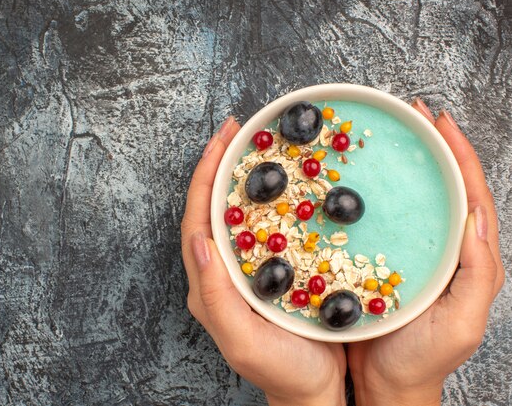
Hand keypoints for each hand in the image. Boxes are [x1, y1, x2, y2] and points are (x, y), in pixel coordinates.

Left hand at [181, 117, 346, 405]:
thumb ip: (214, 294)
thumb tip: (198, 240)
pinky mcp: (270, 271)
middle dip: (219, 166)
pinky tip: (285, 184)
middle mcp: (221, 272)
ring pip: (236, 213)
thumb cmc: (281, 370)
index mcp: (208, 284)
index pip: (197, 218)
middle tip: (237, 131)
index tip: (221, 141)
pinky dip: (268, 199)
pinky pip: (263, 226)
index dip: (205, 177)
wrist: (314, 390)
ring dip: (241, 177)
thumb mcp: (242, 339)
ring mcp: (246, 270)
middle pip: (212, 208)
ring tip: (256, 146)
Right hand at [347, 99, 504, 405]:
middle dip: (435, 146)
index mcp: (469, 258)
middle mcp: (443, 248)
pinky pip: (384, 219)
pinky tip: (359, 182)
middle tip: (415, 115)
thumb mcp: (462, 322)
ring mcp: (412, 251)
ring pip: (416, 199)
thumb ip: (477, 274)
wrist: (385, 383)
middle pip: (446, 186)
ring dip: (408, 164)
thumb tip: (475, 217)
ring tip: (392, 136)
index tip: (442, 123)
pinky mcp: (382, 257)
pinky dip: (378, 194)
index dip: (460, 155)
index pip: (472, 194)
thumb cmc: (423, 358)